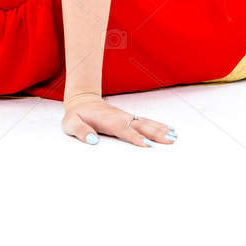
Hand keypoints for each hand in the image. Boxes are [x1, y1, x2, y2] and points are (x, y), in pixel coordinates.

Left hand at [61, 91, 176, 147]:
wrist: (82, 100)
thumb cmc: (76, 115)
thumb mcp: (71, 124)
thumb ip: (81, 131)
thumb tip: (93, 140)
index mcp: (108, 120)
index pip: (124, 129)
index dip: (135, 137)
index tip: (147, 145)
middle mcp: (120, 118)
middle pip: (140, 126)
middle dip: (156, 133)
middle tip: (170, 141)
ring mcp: (126, 117)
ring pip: (146, 123)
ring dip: (160, 129)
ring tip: (175, 136)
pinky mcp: (129, 118)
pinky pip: (145, 122)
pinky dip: (158, 126)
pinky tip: (170, 130)